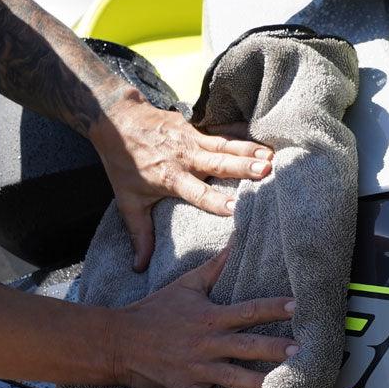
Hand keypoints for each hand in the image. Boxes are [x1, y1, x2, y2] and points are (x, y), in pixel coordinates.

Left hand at [89, 89, 272, 271]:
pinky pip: (223, 132)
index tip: (237, 208)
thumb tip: (140, 267)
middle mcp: (185, 157)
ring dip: (250, 150)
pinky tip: (262, 138)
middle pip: (218, 164)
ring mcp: (192, 139)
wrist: (116, 120)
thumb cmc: (123, 164)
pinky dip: (243, 134)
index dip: (216, 201)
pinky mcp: (196, 127)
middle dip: (244, 167)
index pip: (197, 193)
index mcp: (170, 178)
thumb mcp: (128, 201)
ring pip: (225, 146)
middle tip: (267, 171)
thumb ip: (140, 234)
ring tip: (271, 156)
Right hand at [110, 250, 296, 387]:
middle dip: (275, 349)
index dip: (274, 307)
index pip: (249, 311)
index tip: (297, 306)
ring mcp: (196, 369)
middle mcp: (207, 344)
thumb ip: (214, 268)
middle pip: (248, 346)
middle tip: (301, 352)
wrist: (119, 341)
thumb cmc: (154, 311)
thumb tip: (235, 243)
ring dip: (260, 382)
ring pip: (234, 378)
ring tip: (284, 387)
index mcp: (210, 318)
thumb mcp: (185, 285)